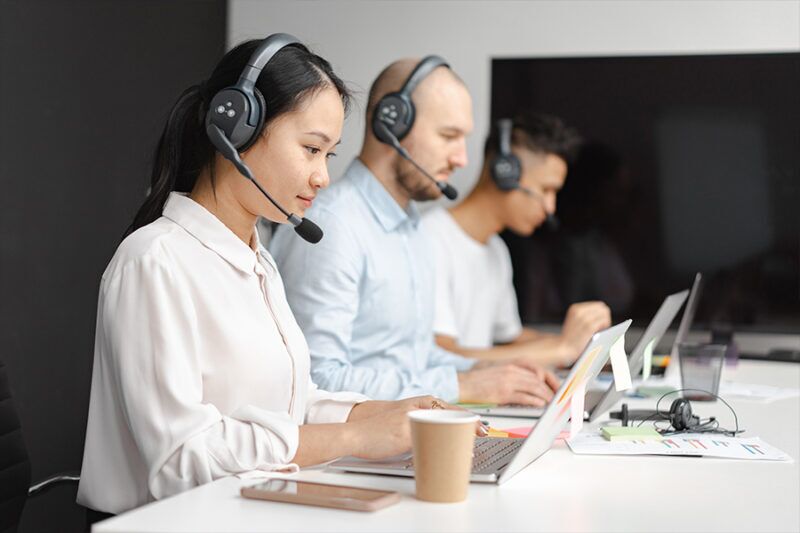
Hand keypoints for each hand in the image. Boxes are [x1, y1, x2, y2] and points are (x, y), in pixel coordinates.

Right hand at [348, 397, 482, 459]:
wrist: (356, 432)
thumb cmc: (381, 429)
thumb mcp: (405, 419)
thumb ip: (423, 422)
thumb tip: (445, 435)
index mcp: (420, 402)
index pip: (452, 409)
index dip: (470, 419)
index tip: (484, 428)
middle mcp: (418, 407)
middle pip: (452, 417)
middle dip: (470, 428)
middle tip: (484, 436)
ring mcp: (412, 420)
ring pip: (443, 429)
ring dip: (459, 440)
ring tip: (469, 451)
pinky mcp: (405, 434)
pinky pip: (428, 442)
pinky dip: (442, 450)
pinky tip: (450, 457)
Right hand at [457, 361, 557, 406]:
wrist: (462, 383)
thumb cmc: (478, 380)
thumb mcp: (498, 371)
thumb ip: (514, 374)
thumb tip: (530, 384)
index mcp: (511, 365)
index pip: (537, 369)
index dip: (550, 378)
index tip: (557, 386)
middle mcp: (511, 370)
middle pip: (538, 379)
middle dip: (551, 389)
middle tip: (558, 398)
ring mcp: (508, 381)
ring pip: (534, 387)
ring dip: (546, 396)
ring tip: (552, 403)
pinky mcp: (503, 392)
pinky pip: (524, 396)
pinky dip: (534, 401)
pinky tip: (540, 405)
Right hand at [559, 301, 611, 362]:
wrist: (562, 348)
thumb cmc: (571, 338)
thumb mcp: (575, 321)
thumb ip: (586, 316)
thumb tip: (604, 313)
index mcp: (576, 308)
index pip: (598, 305)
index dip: (601, 315)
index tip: (599, 324)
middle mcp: (579, 310)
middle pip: (603, 308)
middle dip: (605, 318)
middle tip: (601, 328)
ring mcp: (584, 318)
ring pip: (605, 314)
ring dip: (605, 323)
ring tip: (600, 331)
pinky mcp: (589, 327)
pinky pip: (604, 321)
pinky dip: (605, 327)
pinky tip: (600, 333)